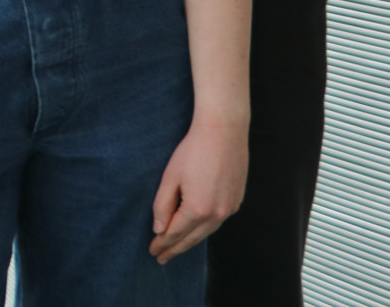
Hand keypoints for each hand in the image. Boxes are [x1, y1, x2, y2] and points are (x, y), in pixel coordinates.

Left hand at [150, 116, 247, 263]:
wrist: (224, 132)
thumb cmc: (193, 151)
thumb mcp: (170, 176)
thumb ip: (163, 205)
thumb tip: (159, 229)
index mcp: (198, 209)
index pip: (175, 233)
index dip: (162, 244)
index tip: (152, 251)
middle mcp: (217, 214)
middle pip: (192, 238)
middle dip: (175, 249)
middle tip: (161, 258)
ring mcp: (230, 209)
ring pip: (206, 232)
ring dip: (190, 241)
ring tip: (176, 248)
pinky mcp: (236, 201)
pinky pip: (217, 222)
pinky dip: (204, 229)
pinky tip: (196, 230)